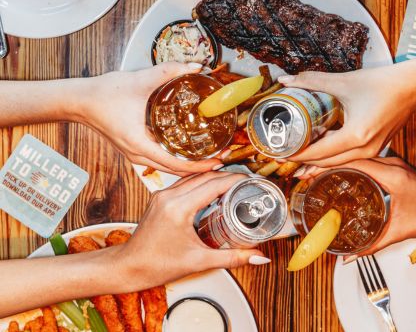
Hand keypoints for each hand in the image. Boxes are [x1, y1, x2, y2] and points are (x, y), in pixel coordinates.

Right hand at [78, 62, 222, 175]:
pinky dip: (178, 161)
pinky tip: (188, 151)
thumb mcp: (140, 80)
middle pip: (176, 171)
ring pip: (168, 168)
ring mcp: (135, 155)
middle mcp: (138, 155)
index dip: (201, 166)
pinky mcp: (134, 149)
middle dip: (201, 167)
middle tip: (222, 157)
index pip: (178, 165)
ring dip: (190, 166)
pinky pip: (160, 162)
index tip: (219, 161)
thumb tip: (196, 67)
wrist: (79, 101)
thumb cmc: (103, 95)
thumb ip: (170, 71)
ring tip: (210, 157)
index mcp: (141, 145)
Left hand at [118, 172, 268, 289]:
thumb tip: (258, 256)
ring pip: (194, 177)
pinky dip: (202, 183)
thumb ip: (232, 257)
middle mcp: (169, 196)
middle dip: (229, 177)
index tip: (251, 181)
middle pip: (206, 176)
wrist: (129, 267)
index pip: (214, 184)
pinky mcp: (160, 197)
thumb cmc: (157, 265)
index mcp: (179, 208)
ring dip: (215, 177)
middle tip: (247, 183)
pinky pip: (185, 182)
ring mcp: (163, 195)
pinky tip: (213, 190)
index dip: (236, 180)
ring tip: (234, 185)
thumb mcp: (199, 262)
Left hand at [278, 65, 415, 166]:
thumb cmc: (383, 83)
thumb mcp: (343, 81)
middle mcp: (364, 149)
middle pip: (326, 163)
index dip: (296, 155)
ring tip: (296, 162)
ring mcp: (372, 151)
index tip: (278, 155)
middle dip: (303, 162)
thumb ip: (312, 81)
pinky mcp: (375, 148)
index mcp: (355, 136)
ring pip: (337, 163)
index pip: (318, 153)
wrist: (414, 86)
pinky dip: (331, 158)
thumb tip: (286, 80)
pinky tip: (319, 155)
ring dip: (317, 162)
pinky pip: (348, 158)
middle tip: (282, 159)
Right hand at [299, 158, 415, 260]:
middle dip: (327, 163)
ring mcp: (392, 163)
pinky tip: (339, 175)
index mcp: (392, 174)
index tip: (310, 173)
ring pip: (357, 156)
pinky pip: (365, 161)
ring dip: (337, 162)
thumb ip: (373, 244)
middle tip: (306, 174)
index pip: (353, 163)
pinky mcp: (393, 166)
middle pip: (351, 156)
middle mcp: (390, 163)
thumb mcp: (400, 231)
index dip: (329, 167)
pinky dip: (349, 166)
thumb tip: (350, 256)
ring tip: (317, 173)